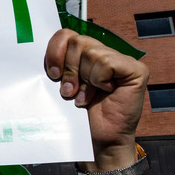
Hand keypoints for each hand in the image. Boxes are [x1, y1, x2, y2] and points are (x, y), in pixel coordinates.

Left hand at [44, 29, 148, 171]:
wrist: (97, 140)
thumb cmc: (77, 116)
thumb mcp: (60, 86)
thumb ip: (56, 67)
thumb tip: (37, 54)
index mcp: (84, 55)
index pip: (65, 35)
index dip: (55, 52)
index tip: (52, 75)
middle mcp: (104, 53)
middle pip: (77, 42)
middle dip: (68, 69)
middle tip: (69, 91)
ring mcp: (121, 60)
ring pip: (91, 53)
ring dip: (83, 79)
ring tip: (84, 97)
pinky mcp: (136, 69)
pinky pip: (107, 62)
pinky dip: (99, 79)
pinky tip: (103, 92)